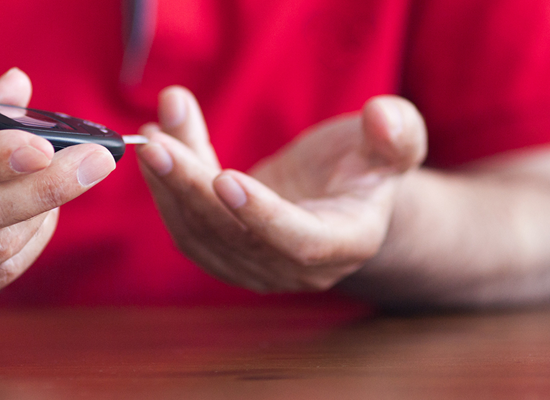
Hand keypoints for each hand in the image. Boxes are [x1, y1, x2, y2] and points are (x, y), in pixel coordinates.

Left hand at [136, 87, 425, 291]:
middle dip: (191, 186)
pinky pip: (187, 227)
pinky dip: (166, 187)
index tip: (224, 177)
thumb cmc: (370, 165)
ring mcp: (257, 267)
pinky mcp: (225, 256)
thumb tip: (382, 115)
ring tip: (152, 131)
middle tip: (157, 143)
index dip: (261, 215)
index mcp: (347, 242)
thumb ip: (397, 133)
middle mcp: (298, 267)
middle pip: (233, 235)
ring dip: (170, 183)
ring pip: (201, 231)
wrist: (343, 195)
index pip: (299, 240)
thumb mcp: (396, 143)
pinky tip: (158, 143)